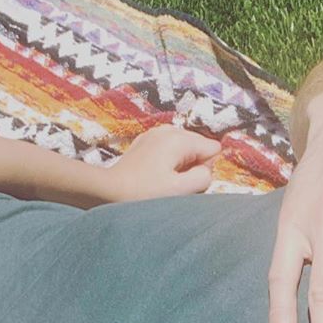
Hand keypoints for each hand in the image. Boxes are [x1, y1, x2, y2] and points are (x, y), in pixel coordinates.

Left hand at [106, 125, 221, 201]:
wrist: (109, 190)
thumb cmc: (145, 192)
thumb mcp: (180, 189)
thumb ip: (204, 177)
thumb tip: (207, 169)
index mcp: (179, 139)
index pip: (213, 148)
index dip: (205, 168)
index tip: (187, 180)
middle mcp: (169, 129)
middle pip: (199, 146)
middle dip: (194, 165)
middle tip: (175, 182)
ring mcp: (155, 133)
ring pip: (185, 148)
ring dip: (181, 164)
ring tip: (165, 179)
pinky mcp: (146, 141)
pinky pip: (170, 149)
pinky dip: (168, 161)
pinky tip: (156, 173)